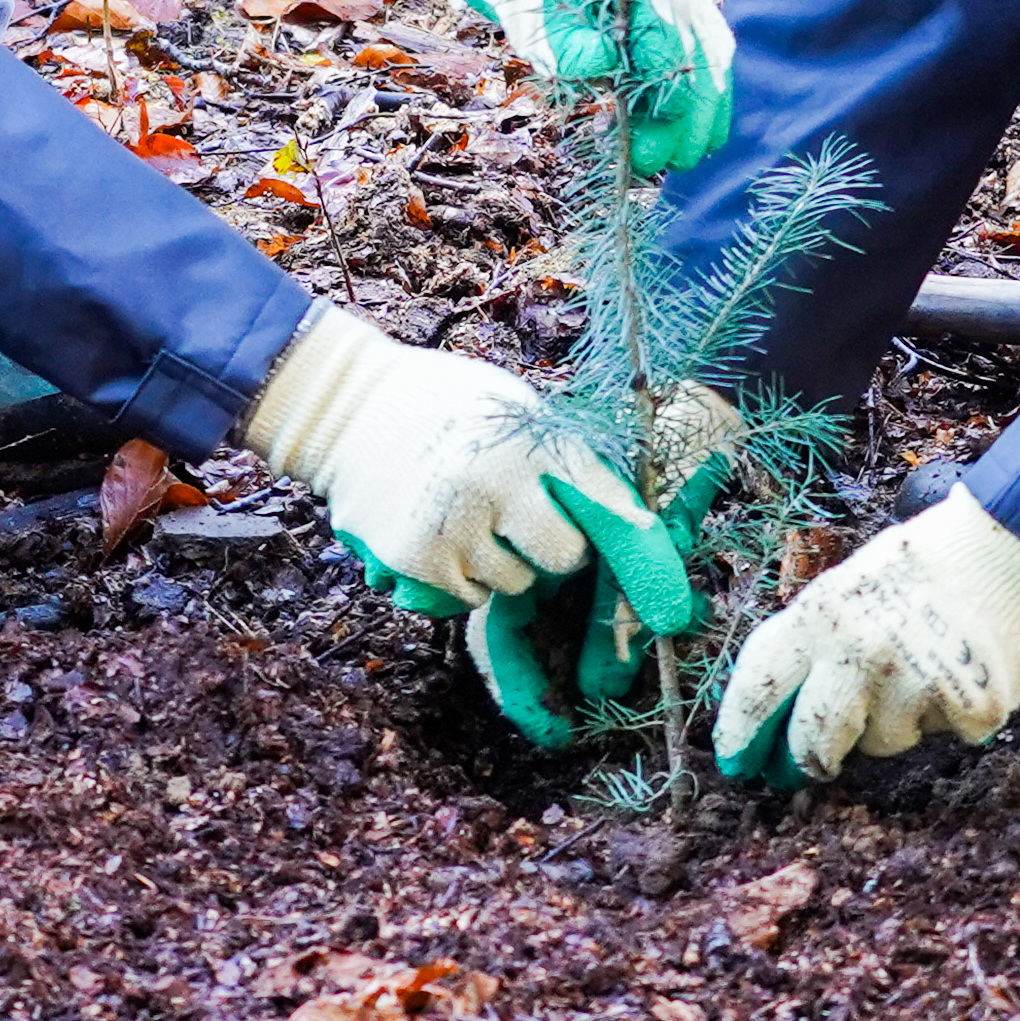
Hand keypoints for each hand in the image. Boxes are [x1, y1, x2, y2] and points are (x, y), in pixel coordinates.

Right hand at [242, 306, 699, 639]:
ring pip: (514, 585)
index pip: (606, 509)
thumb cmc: (449, 405)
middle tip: (521, 512)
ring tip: (469, 512)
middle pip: (563, 560)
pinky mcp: (414, 561)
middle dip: (554, 547)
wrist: (345, 406)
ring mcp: (450, 528)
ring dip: (503, 563)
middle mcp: (493, 486)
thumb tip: (633, 524)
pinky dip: (460, 576)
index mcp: (532, 441)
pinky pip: (466, 598)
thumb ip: (566, 462)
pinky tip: (438, 530)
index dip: (645, 563)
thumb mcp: (519, 410)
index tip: (674, 615)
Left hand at [367, 0, 736, 175]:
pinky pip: (677, 30)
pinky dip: (674, 78)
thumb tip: (598, 71)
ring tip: (675, 155)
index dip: (669, 63)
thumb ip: (543, 25)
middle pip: (693, 17)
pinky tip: (667, 126)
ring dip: (691, 96)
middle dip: (690, 95)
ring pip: (697, 30)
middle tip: (676, 159)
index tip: (668, 124)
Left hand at [713, 494, 1019, 784]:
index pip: (759, 684)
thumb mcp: (847, 587)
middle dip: (812, 758)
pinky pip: (939, 736)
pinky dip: (946, 716)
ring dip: (891, 724)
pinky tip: (958, 673)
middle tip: (819, 761)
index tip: (733, 761)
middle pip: (813, 741)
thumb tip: (780, 712)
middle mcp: (860, 654)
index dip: (738, 729)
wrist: (1011, 545)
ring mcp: (915, 685)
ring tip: (918, 671)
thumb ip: (814, 643)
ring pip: (881, 744)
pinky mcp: (967, 709)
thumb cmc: (921, 565)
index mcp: (821, 615)